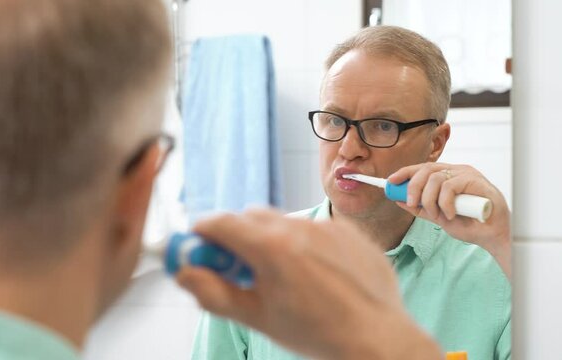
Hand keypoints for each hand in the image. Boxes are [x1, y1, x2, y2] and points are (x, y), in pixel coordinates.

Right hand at [176, 209, 441, 359]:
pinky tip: (317, 274)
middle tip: (238, 264)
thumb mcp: (257, 317)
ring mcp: (327, 227)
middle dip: (238, 234)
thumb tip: (185, 273)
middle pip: (251, 216)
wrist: (376, 338)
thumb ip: (214, 293)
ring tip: (285, 275)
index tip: (199, 245)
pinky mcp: (349, 231)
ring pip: (285, 222)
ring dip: (274, 239)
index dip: (203, 233)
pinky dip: (307, 243)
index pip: (220, 222)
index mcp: (270, 248)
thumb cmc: (317, 333)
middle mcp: (298, 228)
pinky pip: (316, 228)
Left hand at [389, 163, 510, 277]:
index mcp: (447, 176)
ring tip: (437, 214)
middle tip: (410, 203)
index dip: (405, 173)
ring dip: (429, 199)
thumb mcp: (438, 216)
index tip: (390, 182)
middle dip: (413, 186)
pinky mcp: (475, 180)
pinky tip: (451, 214)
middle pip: (426, 169)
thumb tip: (398, 200)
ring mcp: (466, 174)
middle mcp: (455, 171)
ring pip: (436, 178)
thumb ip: (420, 208)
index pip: (422, 168)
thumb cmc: (468, 224)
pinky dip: (445, 203)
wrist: (491, 236)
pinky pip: (449, 187)